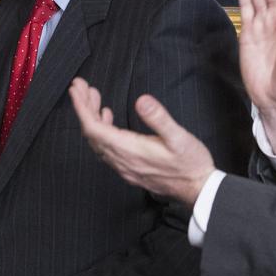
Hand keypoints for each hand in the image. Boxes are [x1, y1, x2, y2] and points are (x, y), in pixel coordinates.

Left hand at [69, 79, 214, 204]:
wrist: (198, 189)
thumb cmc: (191, 163)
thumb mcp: (179, 137)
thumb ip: (159, 118)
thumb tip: (141, 100)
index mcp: (129, 151)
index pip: (94, 129)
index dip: (81, 107)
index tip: (76, 89)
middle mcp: (122, 161)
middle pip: (92, 134)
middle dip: (83, 108)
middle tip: (81, 86)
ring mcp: (124, 167)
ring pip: (98, 141)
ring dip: (92, 118)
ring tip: (93, 97)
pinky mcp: (130, 168)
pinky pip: (106, 149)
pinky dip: (102, 130)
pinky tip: (108, 118)